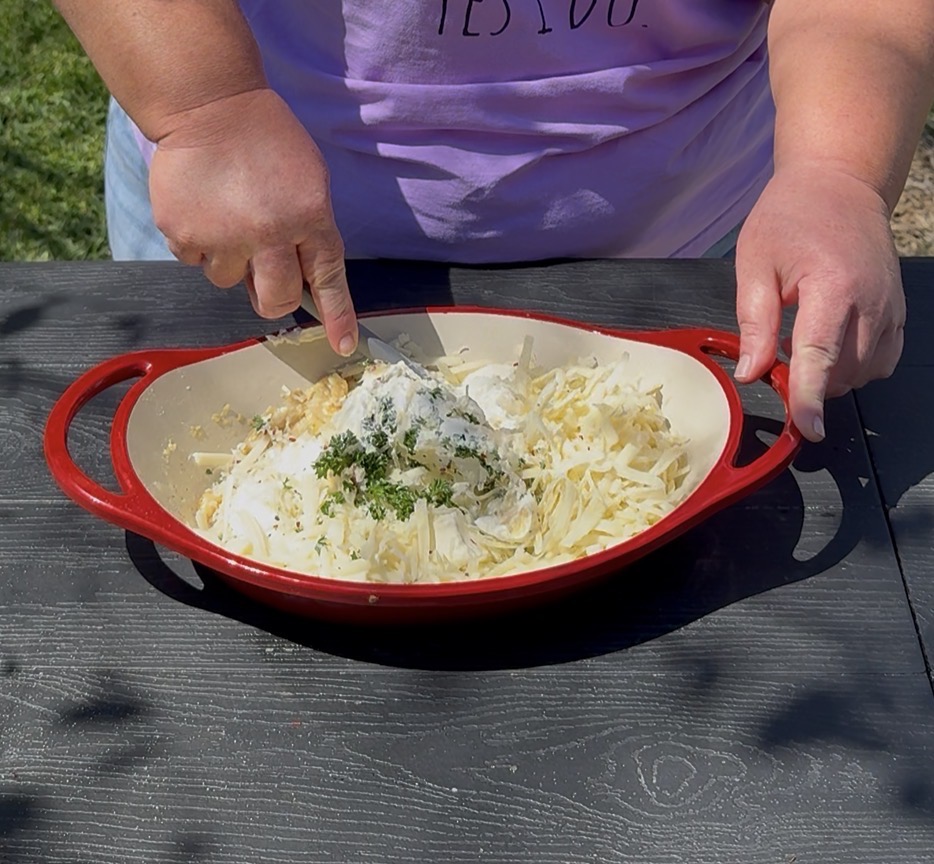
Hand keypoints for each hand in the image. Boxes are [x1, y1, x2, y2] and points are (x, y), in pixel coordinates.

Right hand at [149, 88, 357, 355]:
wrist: (208, 104)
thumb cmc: (266, 139)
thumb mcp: (309, 180)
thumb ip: (309, 228)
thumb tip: (302, 278)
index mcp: (309, 217)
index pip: (327, 279)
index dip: (338, 316)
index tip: (344, 345)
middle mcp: (269, 233)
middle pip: (276, 300)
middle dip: (273, 299)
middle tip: (264, 279)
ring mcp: (224, 237)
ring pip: (230, 282)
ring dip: (230, 261)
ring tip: (226, 217)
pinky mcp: (184, 234)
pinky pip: (194, 261)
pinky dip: (198, 242)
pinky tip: (202, 208)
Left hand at [734, 164, 904, 441]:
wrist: (838, 184)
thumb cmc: (790, 217)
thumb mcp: (755, 263)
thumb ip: (755, 322)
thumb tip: (752, 373)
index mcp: (833, 286)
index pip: (821, 355)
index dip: (810, 397)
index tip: (808, 429)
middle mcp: (872, 300)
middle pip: (845, 372)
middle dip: (809, 383)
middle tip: (776, 357)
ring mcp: (891, 306)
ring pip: (866, 372)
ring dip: (831, 377)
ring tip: (801, 344)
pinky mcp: (898, 310)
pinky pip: (884, 359)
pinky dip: (856, 368)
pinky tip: (831, 347)